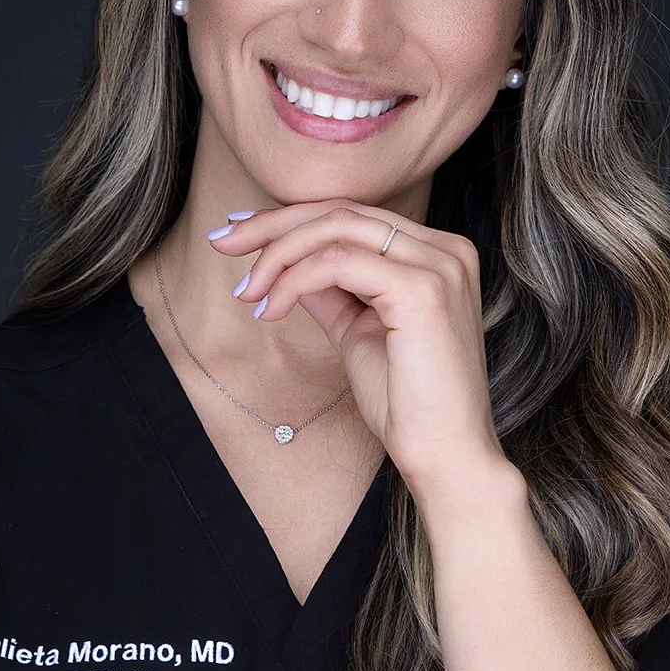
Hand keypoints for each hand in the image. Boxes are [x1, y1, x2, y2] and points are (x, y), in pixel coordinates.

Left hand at [208, 202, 505, 502]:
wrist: (446, 458)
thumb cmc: (408, 407)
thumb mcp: (359, 334)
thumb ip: (331, 293)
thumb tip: (288, 266)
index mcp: (438, 256)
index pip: (355, 217)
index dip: (292, 220)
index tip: (243, 234)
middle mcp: (446, 250)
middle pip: (343, 212)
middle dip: (273, 225)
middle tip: (222, 242)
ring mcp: (439, 265)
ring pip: (337, 228)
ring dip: (277, 254)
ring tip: (246, 290)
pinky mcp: (422, 288)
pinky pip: (337, 263)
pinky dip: (294, 280)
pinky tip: (270, 308)